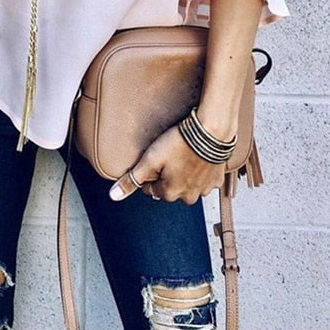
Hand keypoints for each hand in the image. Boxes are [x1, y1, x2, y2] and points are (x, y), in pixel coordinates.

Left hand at [109, 125, 224, 203]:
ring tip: (182, 155)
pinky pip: (204, 179)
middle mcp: (188, 197)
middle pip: (170, 189)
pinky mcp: (216, 179)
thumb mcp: (150, 160)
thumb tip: (113, 196)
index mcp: (170, 193)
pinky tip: (197, 157)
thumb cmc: (179, 144)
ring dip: (184, 174)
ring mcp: (204, 189)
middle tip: (169, 155)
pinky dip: (200, 171)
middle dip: (167, 176)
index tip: (154, 159)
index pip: (151, 189)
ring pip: (188, 185)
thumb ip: (132, 180)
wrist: (210, 132)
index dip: (149, 174)